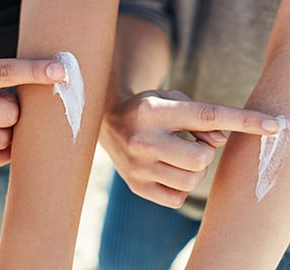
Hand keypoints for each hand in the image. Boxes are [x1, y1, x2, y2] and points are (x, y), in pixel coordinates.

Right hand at [100, 90, 280, 207]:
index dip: (245, 121)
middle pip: (201, 159)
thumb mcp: (173, 100)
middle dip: (205, 154)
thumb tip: (221, 141)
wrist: (108, 123)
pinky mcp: (136, 186)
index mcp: (155, 112)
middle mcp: (144, 140)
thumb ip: (203, 118)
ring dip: (194, 170)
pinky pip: (177, 198)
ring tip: (178, 156)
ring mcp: (138, 167)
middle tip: (191, 144)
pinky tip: (168, 171)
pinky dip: (180, 187)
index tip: (275, 126)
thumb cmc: (149, 109)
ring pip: (191, 181)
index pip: (208, 116)